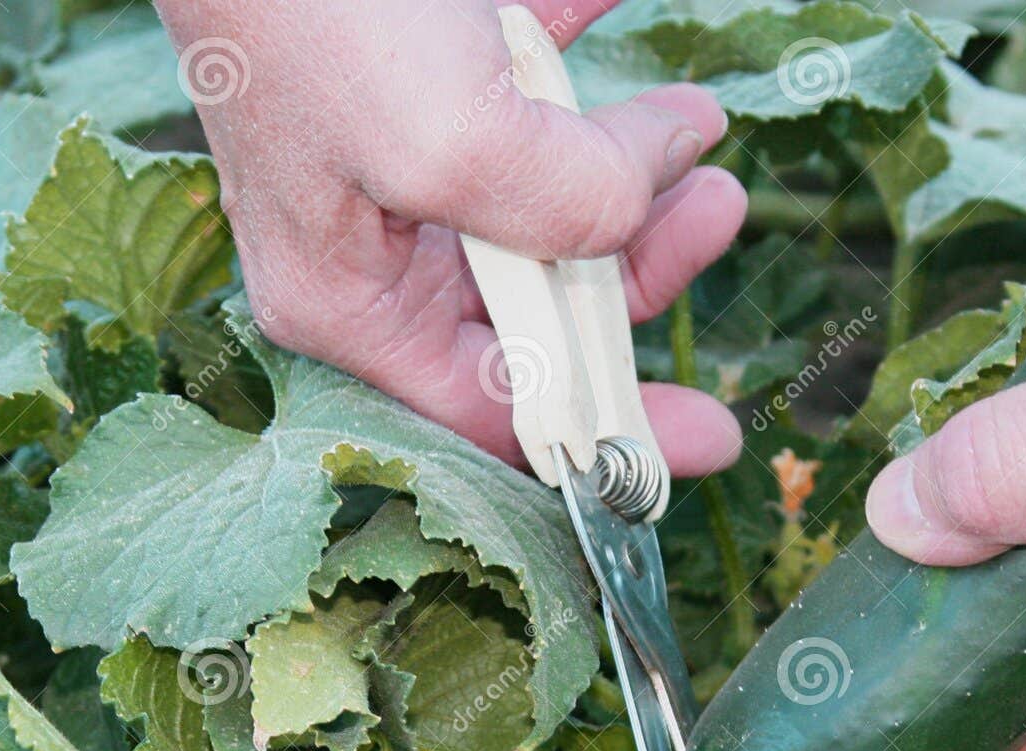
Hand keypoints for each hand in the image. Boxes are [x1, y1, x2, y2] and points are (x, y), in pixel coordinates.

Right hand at [156, 0, 744, 473]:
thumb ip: (565, 206)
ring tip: (700, 127)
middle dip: (639, 267)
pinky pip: (532, 97)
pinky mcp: (431, 75)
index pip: (502, 408)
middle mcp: (380, 250)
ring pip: (551, 208)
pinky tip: (624, 42)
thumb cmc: (306, 6)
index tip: (713, 434)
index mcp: (355, 303)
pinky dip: (587, 83)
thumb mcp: (450, 142)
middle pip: (544, 309)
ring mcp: (407, 162)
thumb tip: (653, 194)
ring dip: (636, 170)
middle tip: (719, 212)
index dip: (613, 434)